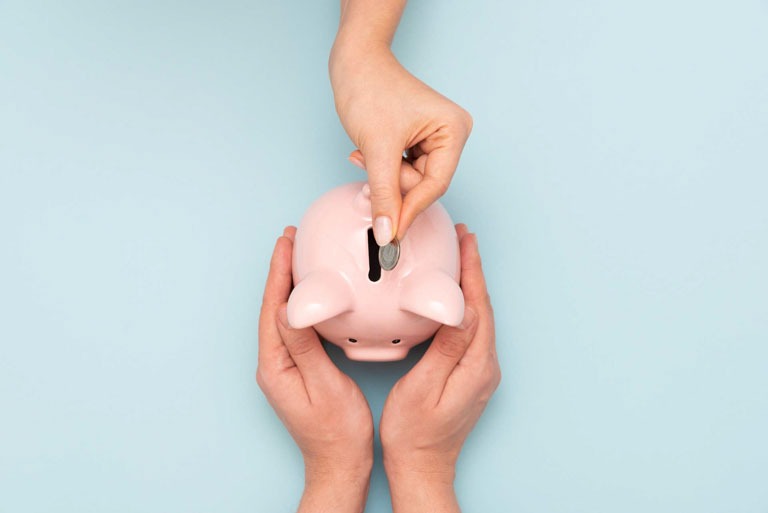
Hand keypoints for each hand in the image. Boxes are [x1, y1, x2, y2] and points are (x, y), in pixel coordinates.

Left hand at [257, 226, 373, 512]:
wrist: (340, 464)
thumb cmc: (337, 432)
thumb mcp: (325, 387)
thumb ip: (305, 348)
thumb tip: (287, 309)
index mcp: (276, 366)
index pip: (273, 309)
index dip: (279, 274)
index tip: (285, 244)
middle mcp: (275, 364)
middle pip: (274, 307)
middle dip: (281, 271)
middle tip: (291, 239)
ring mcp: (285, 367)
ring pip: (284, 314)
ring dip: (290, 284)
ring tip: (299, 256)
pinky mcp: (299, 369)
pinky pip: (297, 326)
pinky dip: (302, 303)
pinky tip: (314, 294)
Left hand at [330, 42, 471, 245]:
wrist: (353, 62)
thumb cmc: (369, 89)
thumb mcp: (377, 149)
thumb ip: (385, 194)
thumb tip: (388, 234)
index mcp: (454, 130)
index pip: (435, 185)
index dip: (410, 210)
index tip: (390, 234)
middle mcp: (451, 135)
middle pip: (423, 184)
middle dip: (391, 184)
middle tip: (367, 170)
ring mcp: (435, 138)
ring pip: (409, 181)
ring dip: (383, 175)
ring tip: (363, 154)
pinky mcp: (418, 141)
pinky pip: (402, 170)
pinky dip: (382, 169)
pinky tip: (366, 153)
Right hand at [379, 224, 500, 512]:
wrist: (422, 467)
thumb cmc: (415, 433)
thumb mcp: (424, 388)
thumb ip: (447, 349)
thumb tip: (463, 309)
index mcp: (476, 365)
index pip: (478, 305)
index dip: (472, 270)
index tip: (466, 241)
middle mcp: (485, 366)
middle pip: (483, 306)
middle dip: (473, 269)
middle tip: (462, 238)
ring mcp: (479, 371)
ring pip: (478, 316)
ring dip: (470, 285)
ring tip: (457, 258)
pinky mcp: (470, 374)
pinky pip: (471, 329)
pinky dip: (463, 304)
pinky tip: (451, 297)